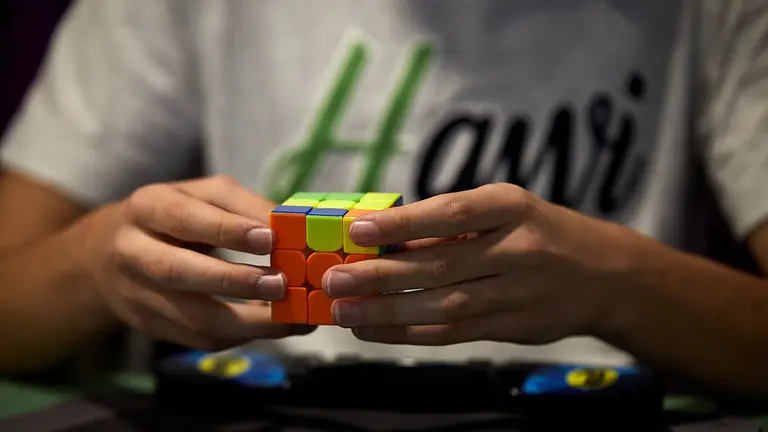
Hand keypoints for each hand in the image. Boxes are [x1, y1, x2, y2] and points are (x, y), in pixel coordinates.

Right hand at [84, 176, 312, 349]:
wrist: (112, 250)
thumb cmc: (176, 214)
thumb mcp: (204, 195)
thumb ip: (245, 207)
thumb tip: (291, 226)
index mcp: (147, 207)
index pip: (183, 219)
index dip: (226, 230)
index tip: (269, 239)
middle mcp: (132, 252)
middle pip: (178, 272)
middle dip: (234, 281)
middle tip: (281, 284)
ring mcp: (136, 295)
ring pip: (191, 318)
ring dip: (247, 322)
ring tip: (289, 316)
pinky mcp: (150, 326)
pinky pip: (199, 339)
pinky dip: (241, 336)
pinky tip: (272, 326)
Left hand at [322, 183, 626, 345]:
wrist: (605, 274)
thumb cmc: (539, 231)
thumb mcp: (506, 210)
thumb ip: (451, 223)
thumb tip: (384, 235)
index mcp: (512, 207)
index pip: (452, 213)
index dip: (403, 223)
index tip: (357, 229)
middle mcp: (518, 249)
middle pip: (441, 265)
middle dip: (382, 275)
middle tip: (335, 278)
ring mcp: (519, 293)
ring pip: (445, 306)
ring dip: (389, 312)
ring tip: (345, 311)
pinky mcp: (514, 327)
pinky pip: (455, 333)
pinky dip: (411, 333)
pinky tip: (376, 330)